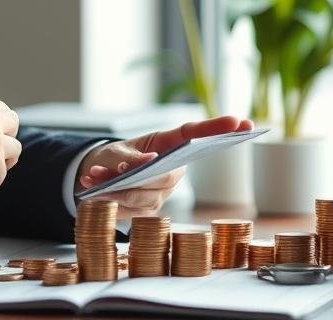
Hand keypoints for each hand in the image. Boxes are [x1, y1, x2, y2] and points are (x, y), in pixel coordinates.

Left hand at [76, 115, 252, 218]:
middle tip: (117, 167)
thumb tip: (146, 164)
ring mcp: (161, 193)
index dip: (219, 129)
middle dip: (139, 174)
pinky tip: (90, 185)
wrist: (97, 176)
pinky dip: (107, 197)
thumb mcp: (115, 151)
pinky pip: (130, 208)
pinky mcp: (148, 210)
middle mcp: (172, 170)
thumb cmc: (112, 157)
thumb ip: (128, 158)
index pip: (197, 135)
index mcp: (169, 145)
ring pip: (145, 196)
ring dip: (116, 187)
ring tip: (94, 174)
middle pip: (167, 175)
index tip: (242, 122)